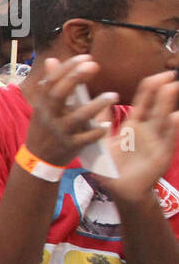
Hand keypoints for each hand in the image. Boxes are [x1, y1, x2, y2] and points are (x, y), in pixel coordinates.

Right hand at [24, 56, 115, 168]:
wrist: (38, 159)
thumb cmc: (44, 128)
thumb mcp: (43, 107)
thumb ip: (51, 85)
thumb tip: (52, 60)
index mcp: (42, 105)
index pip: (51, 81)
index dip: (67, 68)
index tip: (85, 57)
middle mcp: (49, 117)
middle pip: (59, 94)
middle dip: (75, 77)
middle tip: (94, 65)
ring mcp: (60, 132)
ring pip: (77, 117)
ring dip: (96, 105)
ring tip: (113, 95)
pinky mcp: (70, 146)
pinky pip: (86, 138)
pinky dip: (97, 132)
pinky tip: (107, 125)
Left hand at [103, 72, 178, 202]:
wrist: (121, 189)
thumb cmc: (113, 165)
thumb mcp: (104, 140)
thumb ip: (100, 121)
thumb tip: (94, 101)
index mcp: (135, 125)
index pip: (145, 101)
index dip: (151, 87)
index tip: (160, 74)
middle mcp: (149, 131)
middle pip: (157, 107)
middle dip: (164, 91)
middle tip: (169, 75)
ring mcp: (156, 142)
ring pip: (163, 120)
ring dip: (167, 105)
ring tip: (172, 88)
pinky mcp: (160, 156)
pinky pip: (167, 140)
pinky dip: (173, 129)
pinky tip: (176, 117)